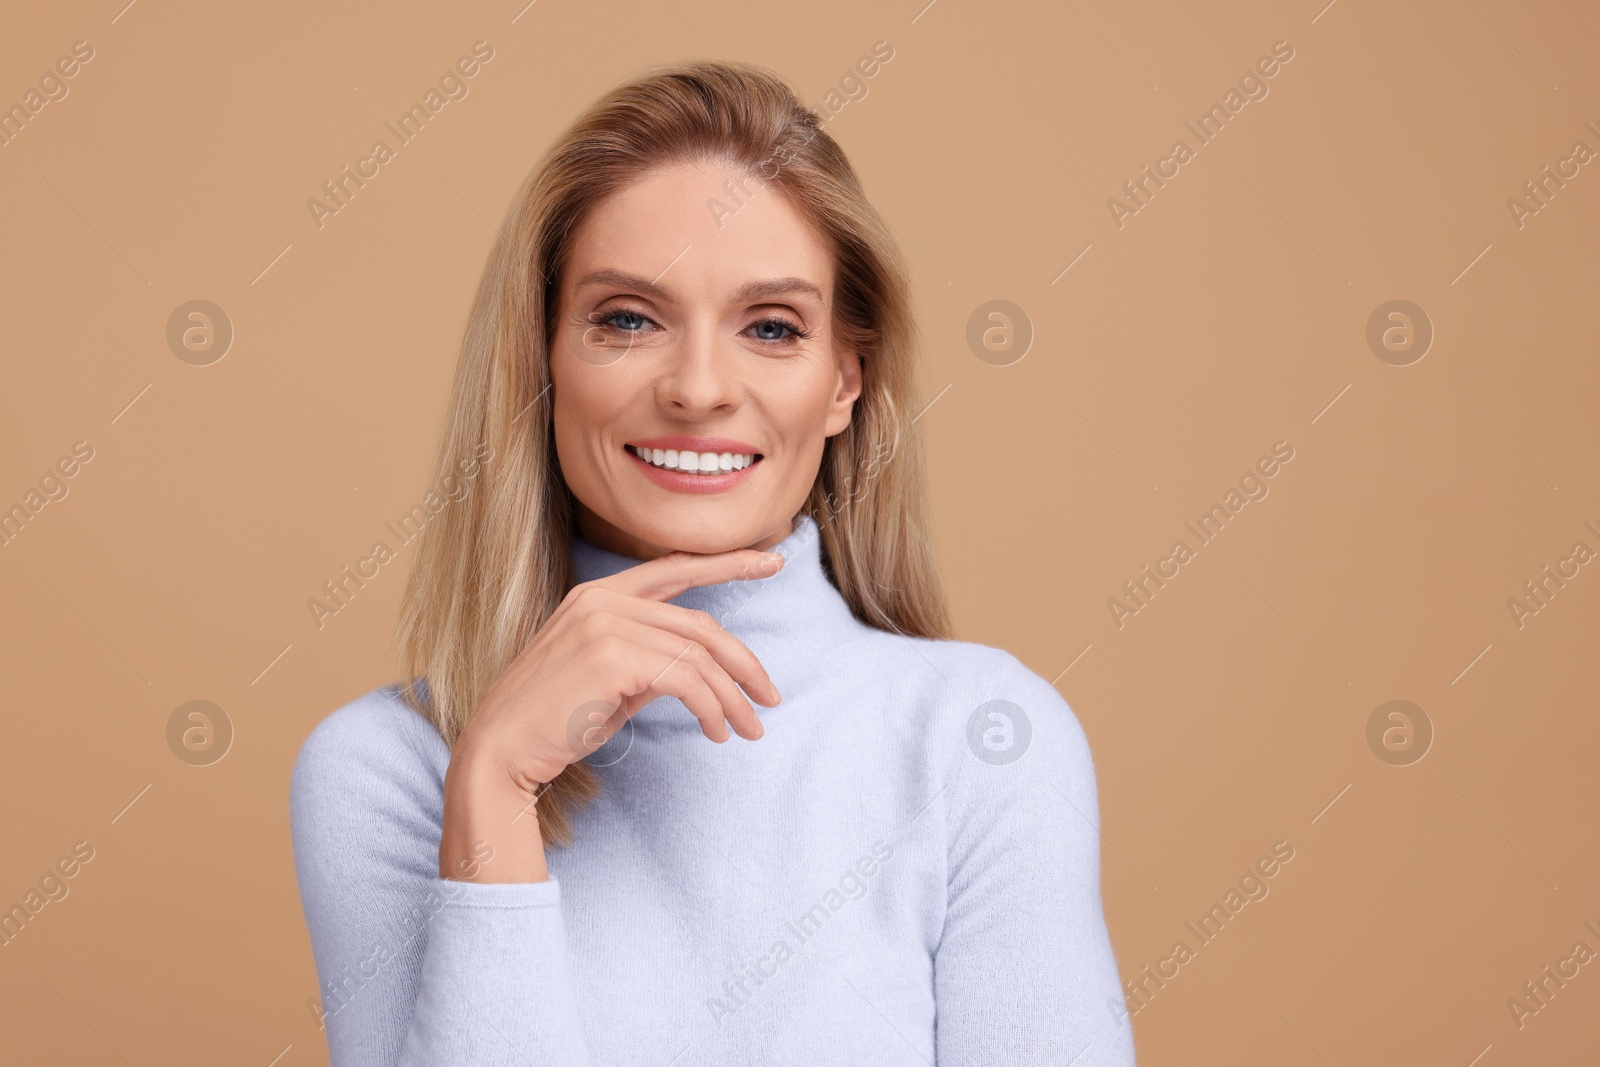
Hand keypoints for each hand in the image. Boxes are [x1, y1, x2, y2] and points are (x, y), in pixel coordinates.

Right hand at [439, 546, 784, 880]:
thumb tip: (700, 671)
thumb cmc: (552, 720)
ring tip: (749, 729)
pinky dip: (713, 708)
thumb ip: (651, 659)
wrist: (499, 750)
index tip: (772, 561)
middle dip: (744, 663)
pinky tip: (718, 731)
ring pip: (699, 655)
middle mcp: (602, 599)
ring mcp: (605, 624)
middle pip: (700, 623)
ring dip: (734, 697)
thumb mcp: (609, 678)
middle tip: (772, 697)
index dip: (728, 564)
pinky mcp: (613, 657)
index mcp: (598, 594)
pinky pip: (687, 680)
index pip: (676, 568)